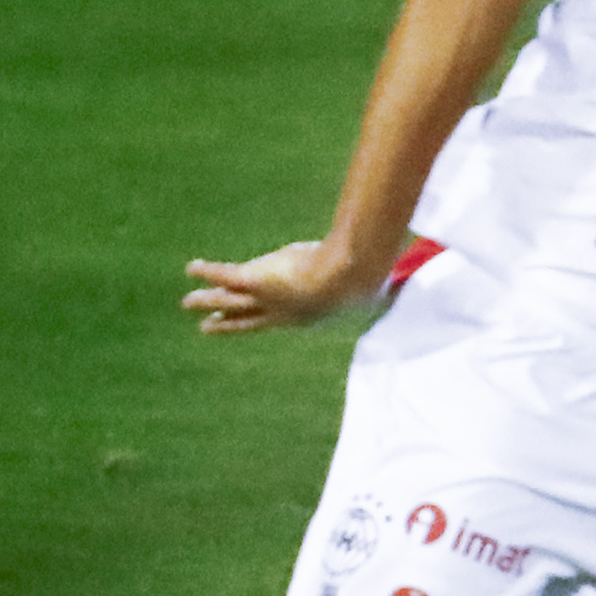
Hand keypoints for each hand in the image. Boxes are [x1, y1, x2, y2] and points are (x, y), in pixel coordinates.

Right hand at [183, 239, 380, 333]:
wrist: (348, 275)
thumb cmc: (365, 284)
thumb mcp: (374, 290)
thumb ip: (385, 291)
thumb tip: (408, 289)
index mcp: (304, 317)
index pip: (279, 319)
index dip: (266, 319)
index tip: (256, 321)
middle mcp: (281, 312)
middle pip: (246, 319)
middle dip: (227, 321)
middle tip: (208, 327)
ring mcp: (266, 297)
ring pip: (228, 300)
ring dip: (207, 300)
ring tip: (187, 302)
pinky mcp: (255, 278)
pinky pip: (224, 274)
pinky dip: (207, 271)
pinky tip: (191, 268)